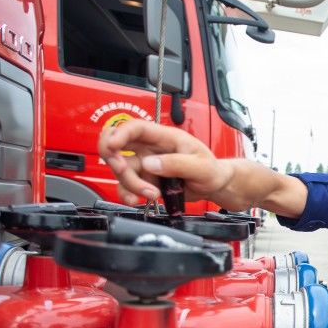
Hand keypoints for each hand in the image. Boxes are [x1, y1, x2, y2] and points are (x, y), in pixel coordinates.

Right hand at [98, 120, 234, 205]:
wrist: (214, 186)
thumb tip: (150, 164)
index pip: (135, 127)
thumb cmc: (211, 170)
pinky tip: (137, 199)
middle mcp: (150, 148)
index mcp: (164, 137)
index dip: (119, 133)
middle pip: (116, 144)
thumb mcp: (201, 166)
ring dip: (130, 184)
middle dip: (113, 157)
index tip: (113, 146)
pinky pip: (126, 185)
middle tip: (122, 170)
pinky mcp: (145, 180)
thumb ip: (177, 164)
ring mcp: (145, 164)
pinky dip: (127, 193)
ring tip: (153, 194)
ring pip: (121, 170)